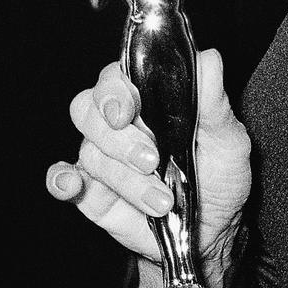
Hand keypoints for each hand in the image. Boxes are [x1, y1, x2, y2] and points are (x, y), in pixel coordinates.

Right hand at [48, 48, 253, 287]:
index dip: (115, 91)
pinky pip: (60, 178)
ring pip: (90, 152)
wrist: (214, 229)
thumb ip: (213, 101)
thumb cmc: (220, 175)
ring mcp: (101, 156)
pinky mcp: (89, 190)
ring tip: (162, 201)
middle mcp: (117, 123)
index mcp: (147, 99)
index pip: (115, 78)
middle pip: (88, 110)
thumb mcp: (227, 138)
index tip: (128, 112)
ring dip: (126, 180)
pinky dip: (61, 179)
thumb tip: (209, 59)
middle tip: (151, 161)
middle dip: (118, 139)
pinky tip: (73, 185)